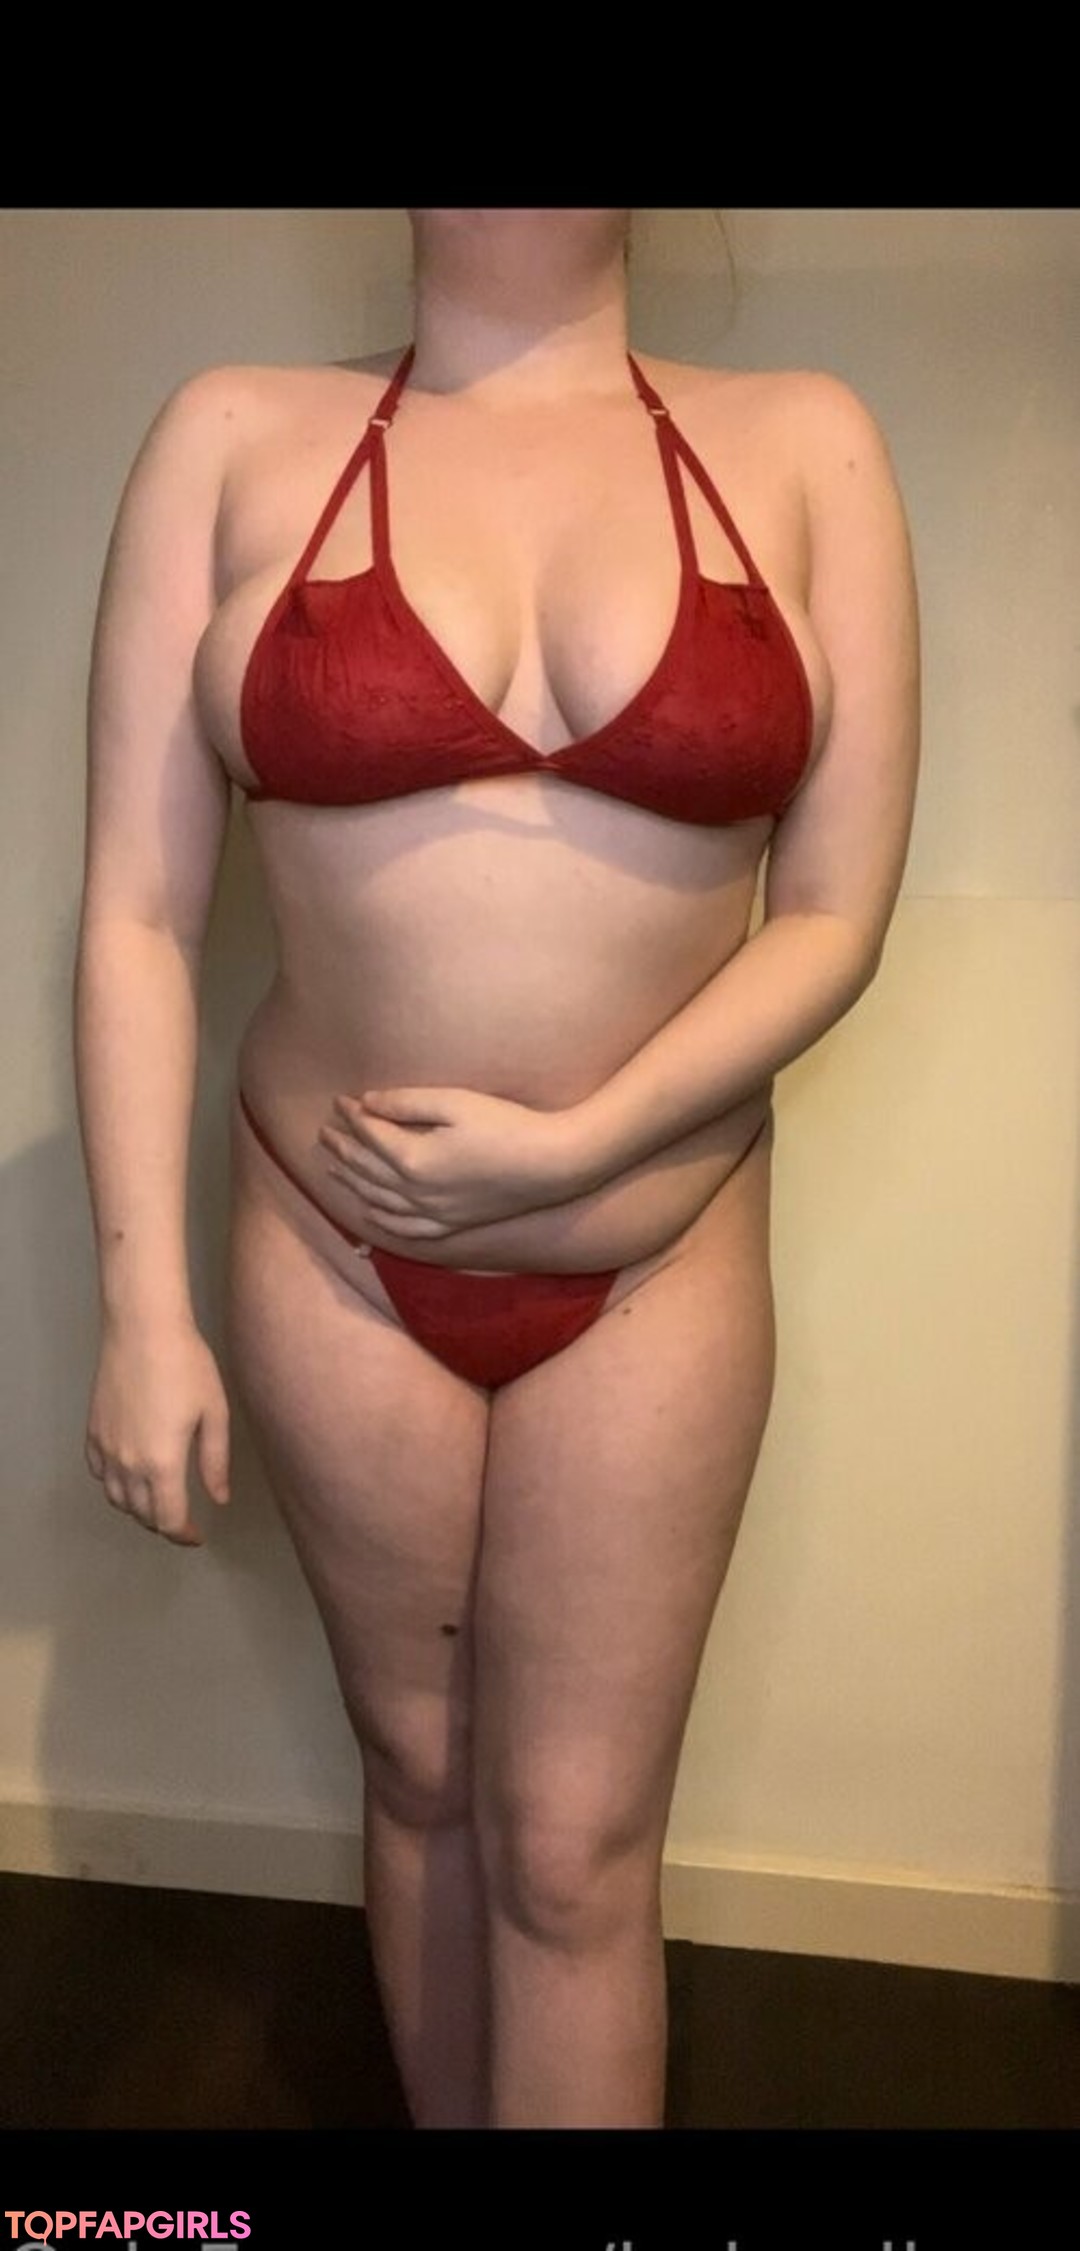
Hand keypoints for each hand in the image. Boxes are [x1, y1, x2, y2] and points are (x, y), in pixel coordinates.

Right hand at [84, 1321, 231, 1547]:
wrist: (142, 1328)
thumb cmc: (186, 1365)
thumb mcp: (214, 1413)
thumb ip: (215, 1462)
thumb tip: (220, 1498)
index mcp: (162, 1464)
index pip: (168, 1520)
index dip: (183, 1535)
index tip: (197, 1535)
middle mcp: (128, 1463)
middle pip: (141, 1514)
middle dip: (163, 1522)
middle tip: (183, 1517)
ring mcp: (105, 1448)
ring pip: (116, 1498)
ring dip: (137, 1507)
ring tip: (158, 1499)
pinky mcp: (92, 1431)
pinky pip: (98, 1473)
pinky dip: (114, 1483)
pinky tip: (130, 1473)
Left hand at [317, 1084, 583, 1238]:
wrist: (552, 1165)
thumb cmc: (506, 1125)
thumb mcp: (455, 1103)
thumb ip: (407, 1104)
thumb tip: (367, 1103)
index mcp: (413, 1160)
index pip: (370, 1135)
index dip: (352, 1116)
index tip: (339, 1100)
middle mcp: (416, 1193)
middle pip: (367, 1170)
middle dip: (343, 1149)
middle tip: (323, 1133)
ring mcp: (434, 1214)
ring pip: (378, 1202)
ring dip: (352, 1183)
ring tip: (333, 1168)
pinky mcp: (452, 1224)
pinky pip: (407, 1230)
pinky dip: (383, 1222)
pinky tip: (371, 1214)